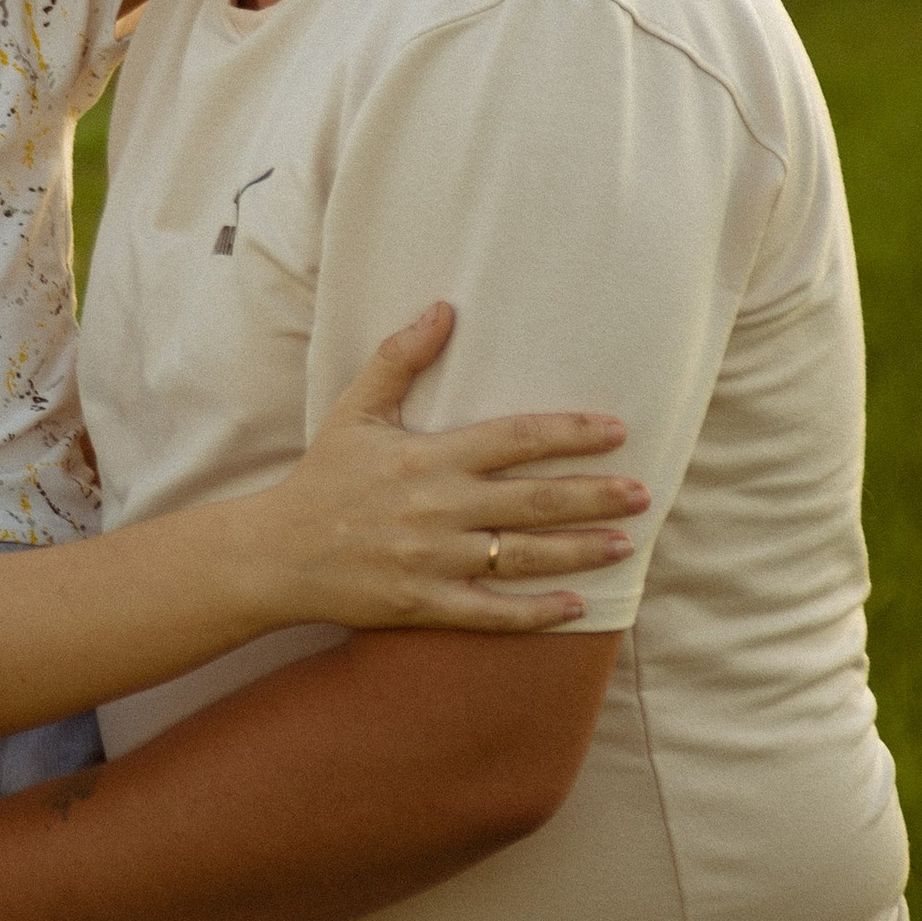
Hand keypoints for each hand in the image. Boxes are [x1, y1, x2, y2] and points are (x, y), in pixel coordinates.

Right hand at [251, 307, 644, 631]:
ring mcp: (434, 560)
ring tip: (624, 544)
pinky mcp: (426, 604)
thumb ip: (400, 357)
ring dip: (579, 551)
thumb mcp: (356, 408)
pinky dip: (536, 612)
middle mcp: (439, 508)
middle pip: (533, 500)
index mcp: (429, 457)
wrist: (278, 553)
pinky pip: (492, 612)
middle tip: (643, 493)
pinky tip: (578, 607)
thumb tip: (443, 308)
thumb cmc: (323, 477)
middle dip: (593, 495)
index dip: (569, 433)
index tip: (615, 430)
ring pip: (522, 556)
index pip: (514, 439)